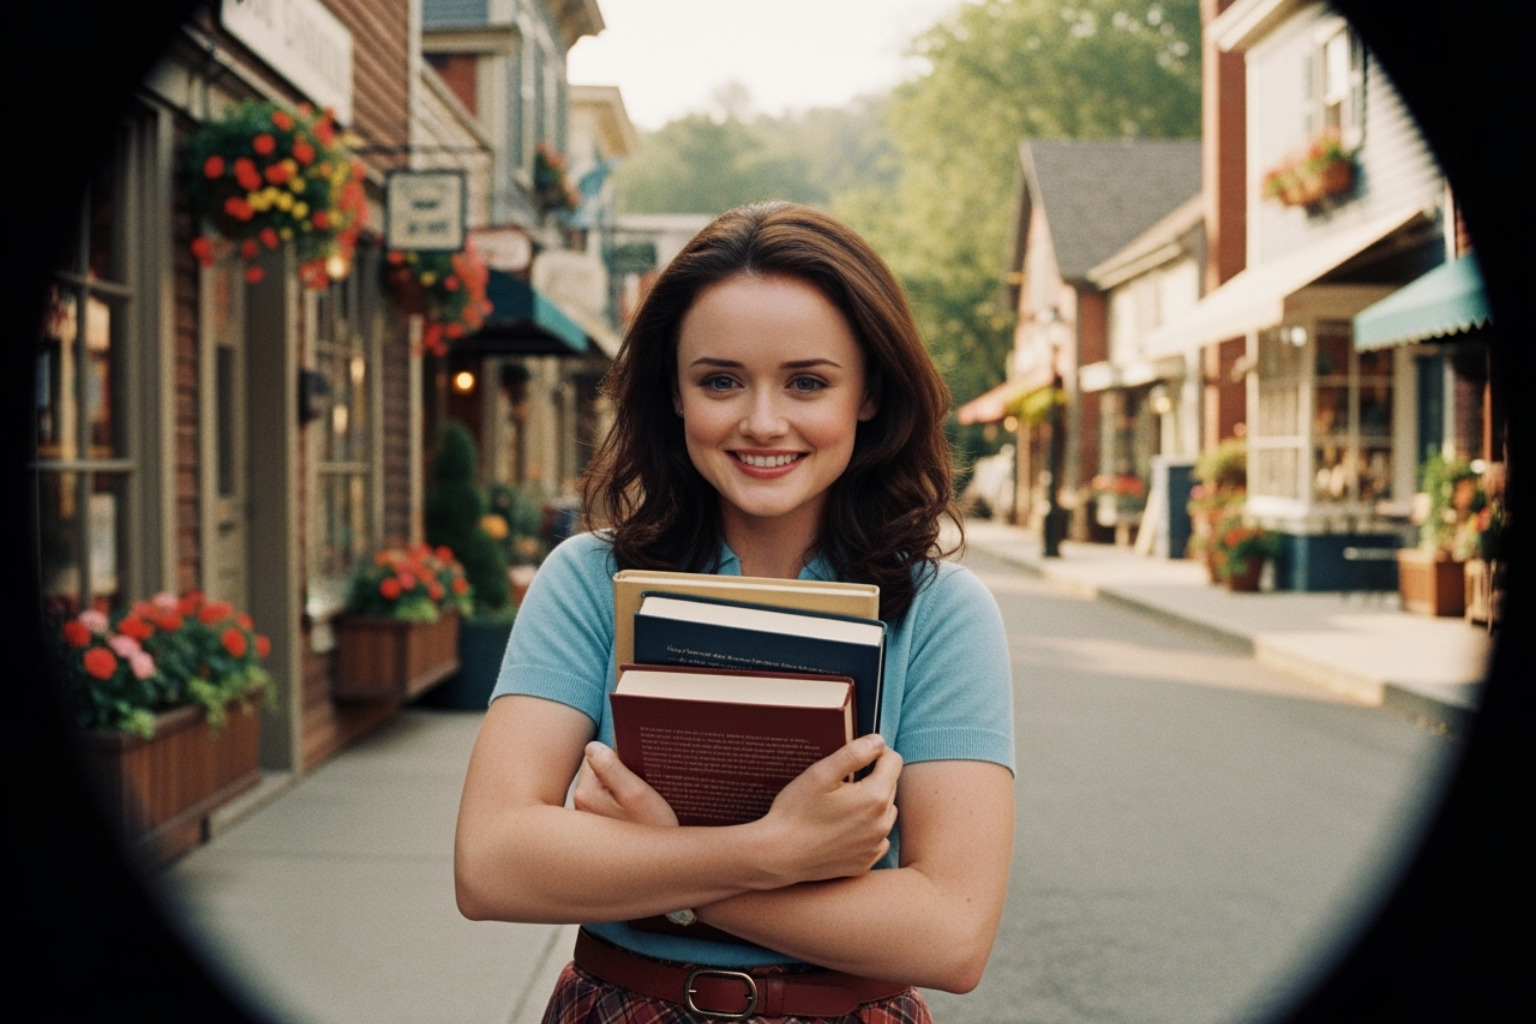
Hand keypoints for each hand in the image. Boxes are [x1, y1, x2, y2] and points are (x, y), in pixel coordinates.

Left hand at [573, 741, 678, 826]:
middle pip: (598, 772)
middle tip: (645, 785)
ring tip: (645, 804)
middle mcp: (581, 808)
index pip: (596, 756)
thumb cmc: (654, 833)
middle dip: (620, 772)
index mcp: (586, 795)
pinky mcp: (601, 830)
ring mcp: (590, 820)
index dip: (620, 754)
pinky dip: (624, 804)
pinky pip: (610, 805)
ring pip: (606, 788)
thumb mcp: (638, 795)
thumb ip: (612, 767)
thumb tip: (592, 746)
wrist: (664, 872)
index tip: (639, 765)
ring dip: (624, 789)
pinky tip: (641, 816)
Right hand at [757, 734, 900, 884]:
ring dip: (872, 804)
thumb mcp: (820, 774)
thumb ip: (854, 753)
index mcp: (874, 797)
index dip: (877, 752)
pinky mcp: (865, 863)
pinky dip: (866, 830)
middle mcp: (882, 824)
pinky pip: (876, 839)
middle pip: (890, 786)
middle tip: (841, 782)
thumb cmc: (795, 812)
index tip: (858, 755)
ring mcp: (874, 846)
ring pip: (885, 813)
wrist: (777, 856)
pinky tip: (842, 828)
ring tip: (841, 805)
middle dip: (872, 778)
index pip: (894, 762)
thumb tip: (879, 741)